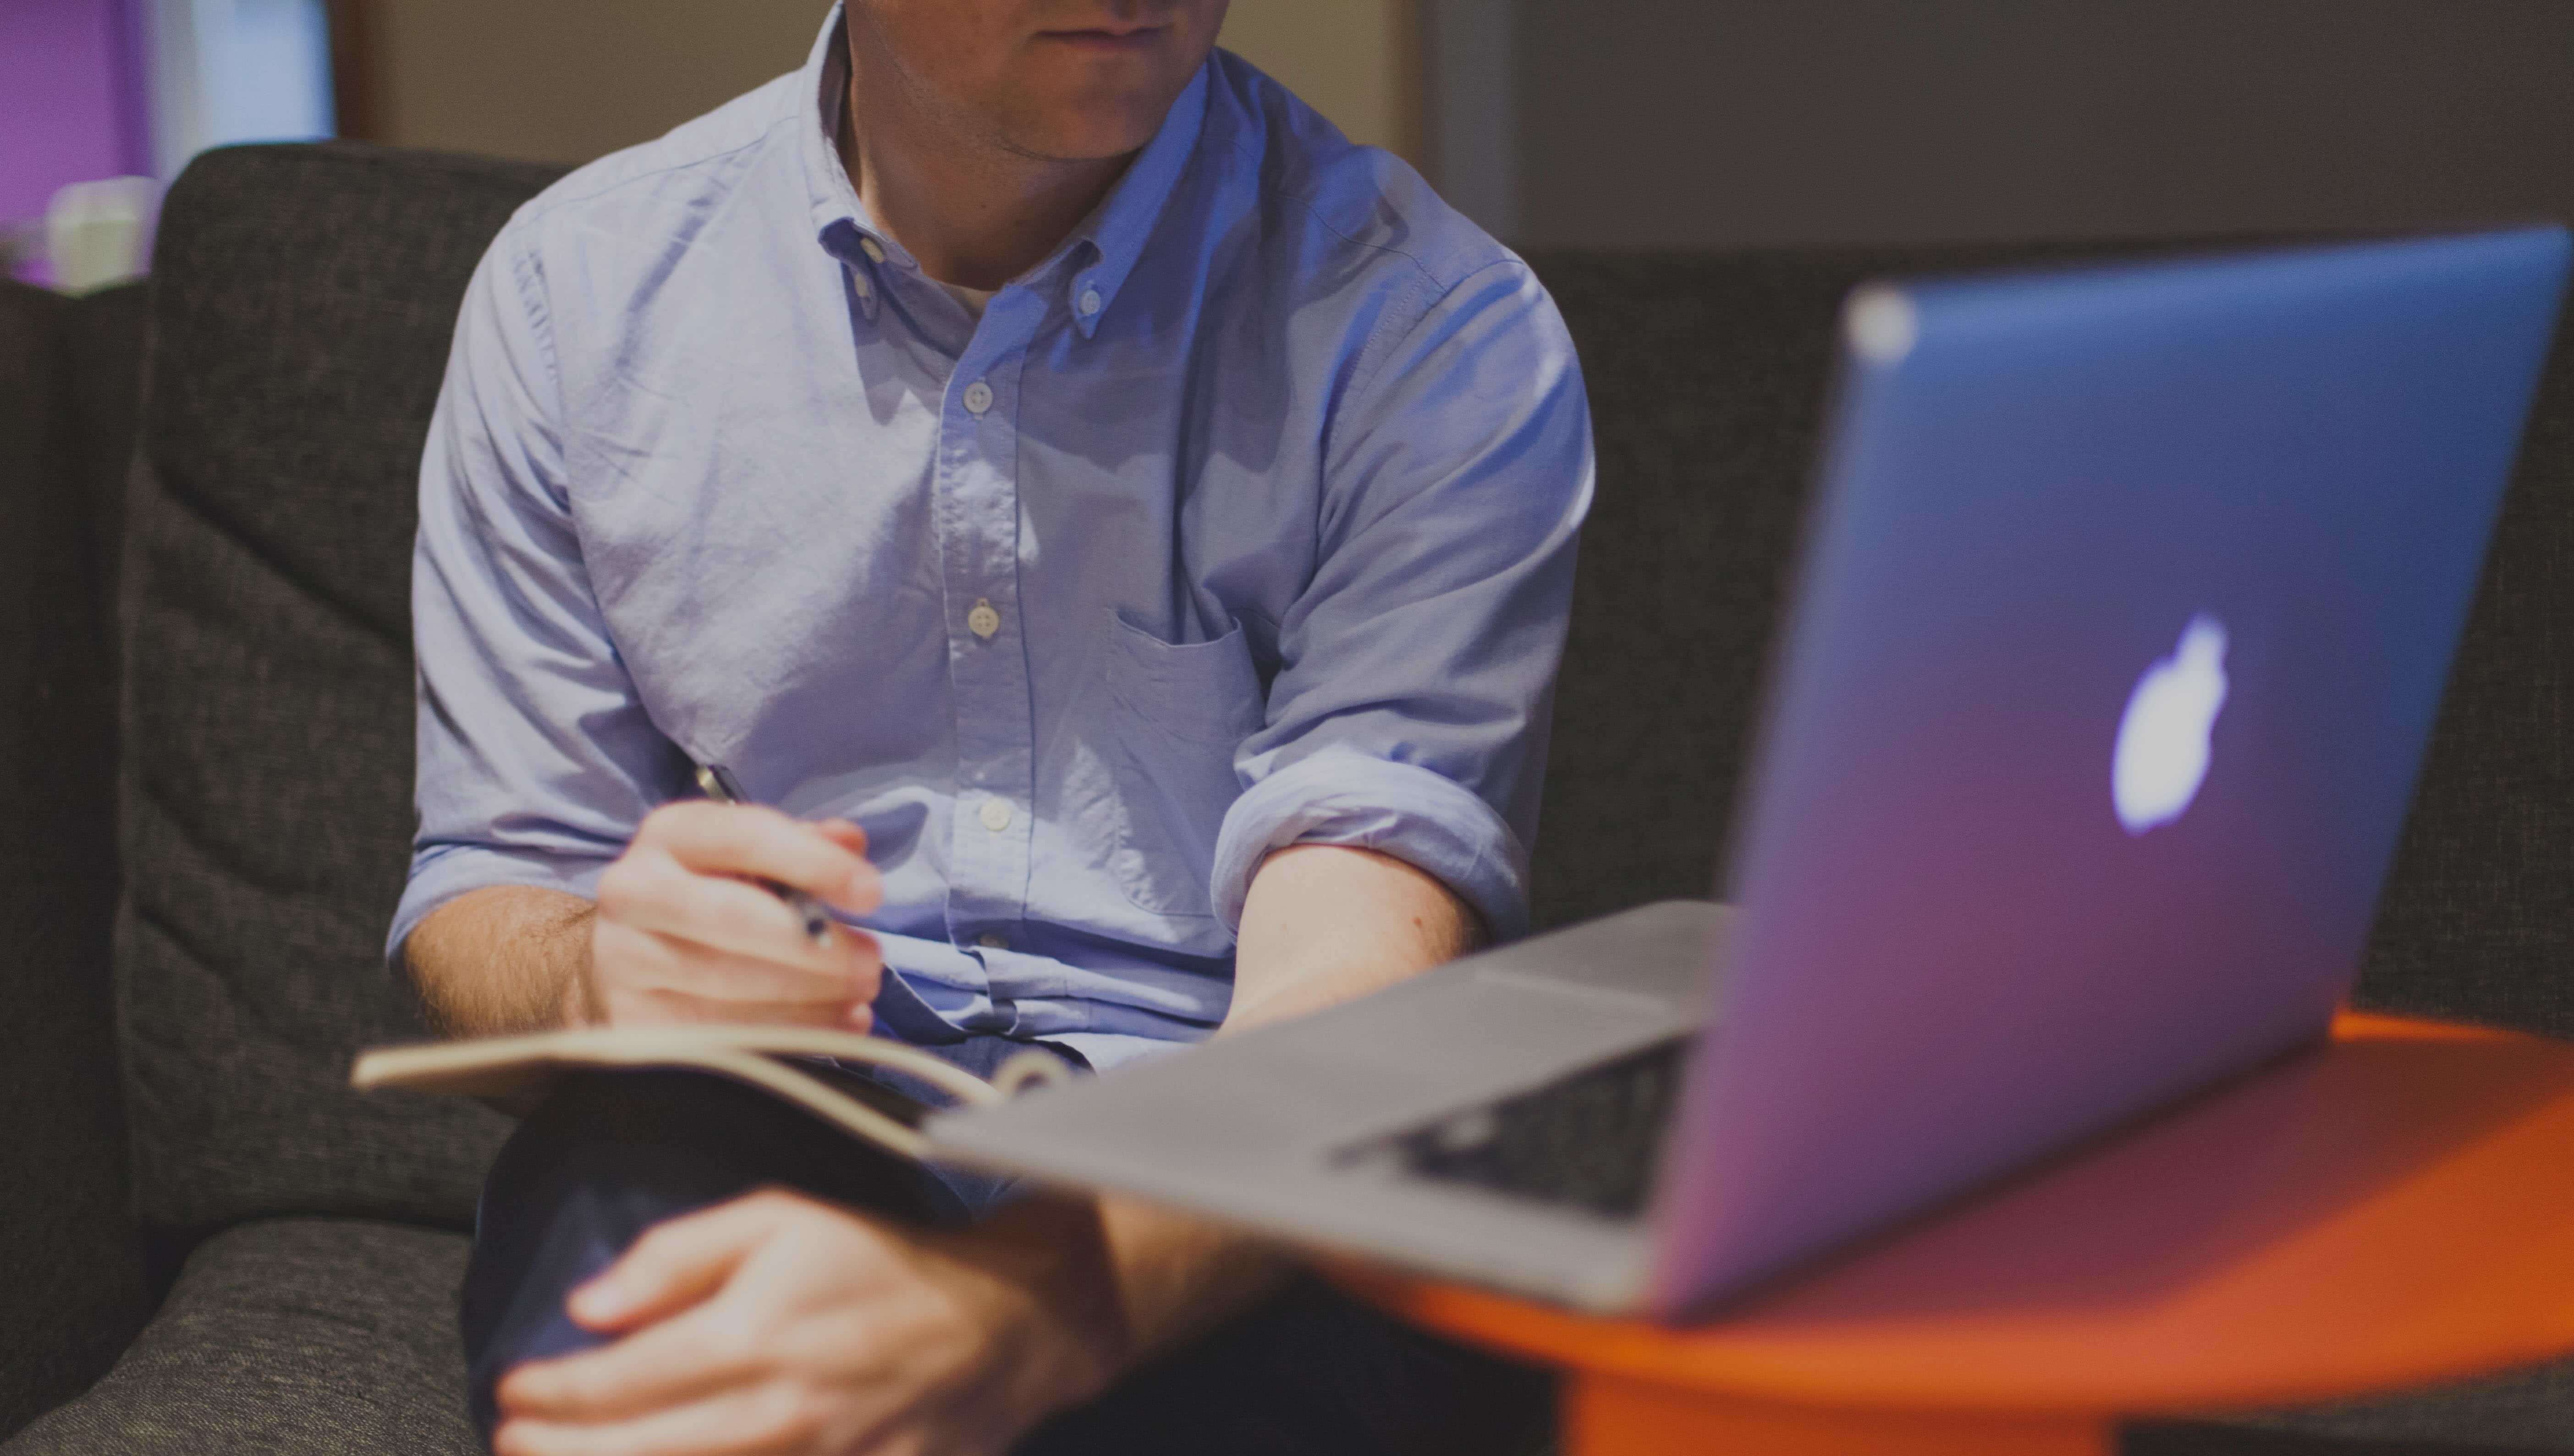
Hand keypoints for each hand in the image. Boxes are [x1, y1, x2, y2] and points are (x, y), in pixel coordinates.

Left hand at [491, 1189, 1125, 1455]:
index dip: (547, 1393)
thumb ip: (675, 1257)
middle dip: (557, 1452)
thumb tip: (587, 1304)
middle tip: (514, 1442)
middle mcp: (775, 1414)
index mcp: (751, 1337)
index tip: (512, 1389)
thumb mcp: (779, 1219)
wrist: (1001, 1320)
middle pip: (634, 1455)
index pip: (614, 1384)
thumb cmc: (882, 1262)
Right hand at [585, 802, 884, 1029]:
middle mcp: (634, 891)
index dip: (814, 864)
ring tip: (859, 997)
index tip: (871, 894)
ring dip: (810, 997)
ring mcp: (626, 962)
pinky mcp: (633, 1024)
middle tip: (872, 964)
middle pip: (732, 917)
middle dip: (815, 947)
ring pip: (726, 984)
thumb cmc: (710, 894)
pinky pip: (719, 1034)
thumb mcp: (749, 856)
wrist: (625, 955)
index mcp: (671, 834)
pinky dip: (787, 1035)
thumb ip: (802, 845)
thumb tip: (851, 842)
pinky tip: (832, 1026)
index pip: (745, 837)